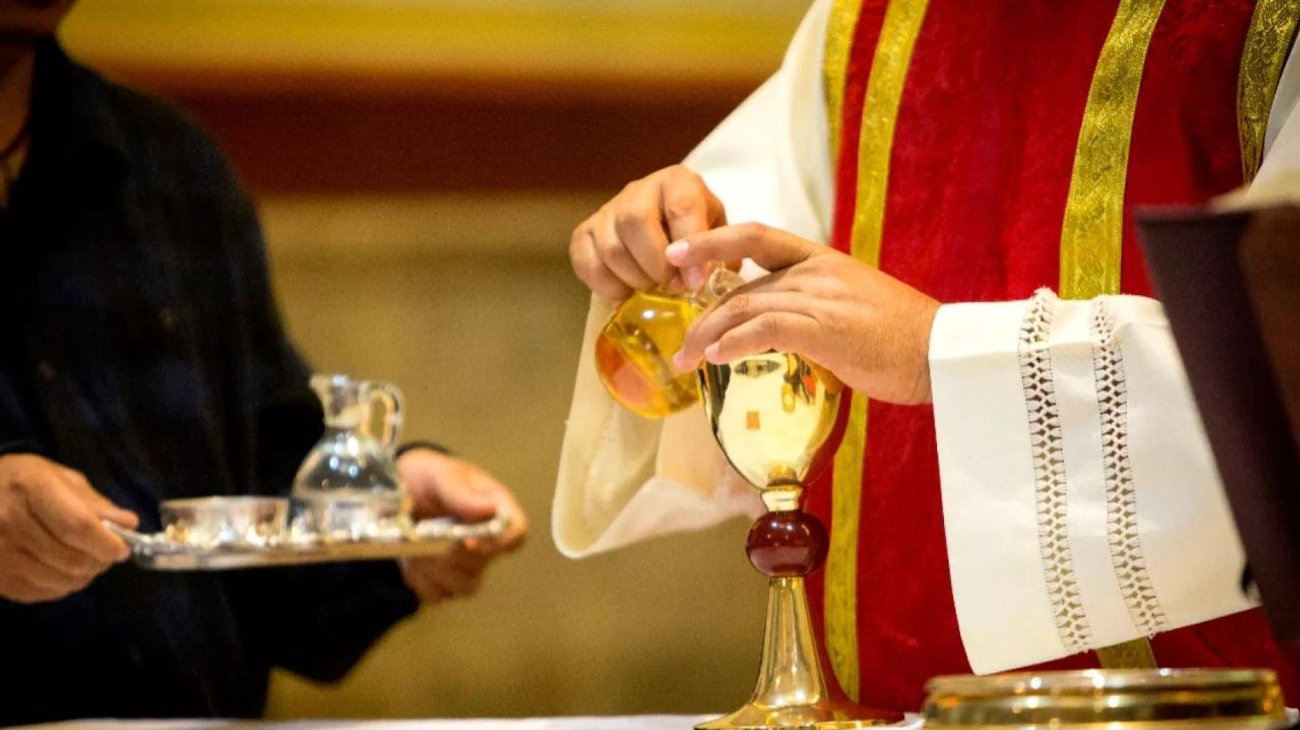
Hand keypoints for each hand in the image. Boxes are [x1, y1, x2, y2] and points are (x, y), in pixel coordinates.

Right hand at [0, 453, 137, 602]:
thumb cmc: (19, 482)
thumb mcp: (58, 478)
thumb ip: (94, 503)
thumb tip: (128, 524)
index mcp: (31, 489)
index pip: (77, 526)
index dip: (106, 543)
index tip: (123, 548)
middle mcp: (9, 523)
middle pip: (71, 559)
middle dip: (101, 561)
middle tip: (109, 554)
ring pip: (60, 580)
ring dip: (84, 575)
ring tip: (88, 560)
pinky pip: (41, 592)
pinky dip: (62, 585)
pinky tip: (63, 569)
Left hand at [395, 449, 526, 604]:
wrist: (393, 490)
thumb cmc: (424, 477)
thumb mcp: (438, 474)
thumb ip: (460, 491)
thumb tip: (490, 508)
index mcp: (493, 506)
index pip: (516, 532)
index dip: (499, 543)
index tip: (469, 543)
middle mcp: (485, 537)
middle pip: (487, 563)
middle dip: (456, 555)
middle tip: (432, 539)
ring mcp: (465, 561)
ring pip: (465, 586)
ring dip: (437, 571)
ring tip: (418, 548)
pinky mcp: (442, 578)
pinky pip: (438, 594)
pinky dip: (421, 581)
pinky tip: (412, 560)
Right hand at [569, 164, 727, 300]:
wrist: (669, 230)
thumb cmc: (698, 234)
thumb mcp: (718, 235)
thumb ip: (716, 253)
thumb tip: (701, 278)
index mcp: (677, 182)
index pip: (680, 206)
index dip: (688, 244)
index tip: (694, 280)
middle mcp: (638, 190)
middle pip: (635, 221)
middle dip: (656, 264)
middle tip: (672, 287)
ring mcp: (608, 211)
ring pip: (611, 247)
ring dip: (634, 279)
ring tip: (653, 290)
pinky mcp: (584, 233)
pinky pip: (585, 261)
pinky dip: (606, 285)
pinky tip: (626, 293)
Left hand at [666, 223, 940, 404]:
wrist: (945, 353)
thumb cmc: (903, 340)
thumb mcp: (853, 309)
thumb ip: (814, 308)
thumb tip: (779, 330)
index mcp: (823, 260)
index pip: (756, 236)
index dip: (712, 239)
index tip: (678, 253)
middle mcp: (817, 272)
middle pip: (741, 285)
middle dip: (702, 315)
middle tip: (679, 345)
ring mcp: (822, 298)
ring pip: (745, 307)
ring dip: (708, 336)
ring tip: (687, 361)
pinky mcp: (827, 329)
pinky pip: (766, 330)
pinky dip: (735, 343)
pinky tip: (717, 358)